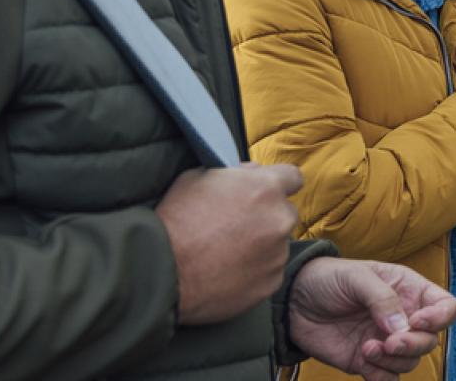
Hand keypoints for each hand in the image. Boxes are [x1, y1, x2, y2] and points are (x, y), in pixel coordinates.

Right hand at [156, 163, 303, 325]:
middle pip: (285, 213)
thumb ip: (236, 172)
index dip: (279, 184)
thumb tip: (253, 173)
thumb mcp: (199, 177)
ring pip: (277, 244)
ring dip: (261, 246)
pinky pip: (269, 272)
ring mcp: (277, 253)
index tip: (267, 194)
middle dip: (267, 217)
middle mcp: (279, 219)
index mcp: (265, 188)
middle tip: (238, 227)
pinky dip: (255, 271)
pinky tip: (228, 272)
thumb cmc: (176, 220)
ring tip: (226, 253)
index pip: (293, 178)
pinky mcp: (271, 283)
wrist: (162, 270)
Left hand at [288, 257, 455, 380]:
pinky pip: (388, 378)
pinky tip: (363, 359)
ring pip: (410, 362)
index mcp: (409, 291)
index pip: (445, 307)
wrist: (293, 302)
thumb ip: (382, 298)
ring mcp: (386, 342)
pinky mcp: (368, 362)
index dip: (439, 318)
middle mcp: (403, 318)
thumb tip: (402, 327)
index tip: (417, 321)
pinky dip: (381, 375)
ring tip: (368, 348)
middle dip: (414, 345)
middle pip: (430, 340)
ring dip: (393, 360)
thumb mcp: (356, 277)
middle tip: (390, 343)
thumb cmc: (328, 278)